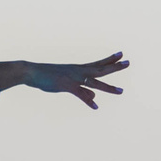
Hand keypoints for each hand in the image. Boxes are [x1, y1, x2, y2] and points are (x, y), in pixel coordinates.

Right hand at [0, 52, 128, 108]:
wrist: (32, 72)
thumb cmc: (49, 76)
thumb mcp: (68, 84)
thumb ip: (83, 90)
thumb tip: (95, 98)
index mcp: (79, 69)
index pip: (98, 63)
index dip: (110, 59)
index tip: (121, 54)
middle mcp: (79, 71)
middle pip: (101, 69)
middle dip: (115, 67)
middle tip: (128, 62)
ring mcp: (73, 78)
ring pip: (94, 83)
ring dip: (108, 88)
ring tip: (121, 91)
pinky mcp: (66, 85)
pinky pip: (80, 94)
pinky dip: (88, 100)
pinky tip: (95, 106)